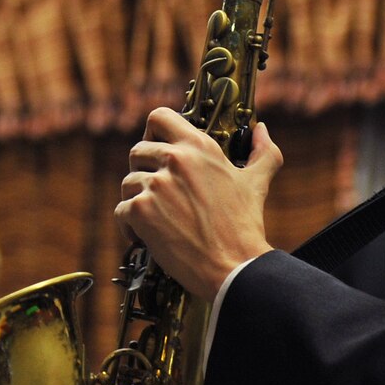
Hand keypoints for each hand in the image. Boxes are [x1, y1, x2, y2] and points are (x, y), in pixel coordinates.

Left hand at [116, 108, 281, 299]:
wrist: (234, 267)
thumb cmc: (244, 227)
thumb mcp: (257, 182)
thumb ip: (262, 151)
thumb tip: (261, 130)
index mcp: (200, 147)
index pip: (159, 117)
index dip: (153, 131)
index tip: (158, 147)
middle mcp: (175, 160)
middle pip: (138, 151)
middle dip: (144, 171)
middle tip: (158, 192)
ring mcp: (156, 185)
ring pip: (127, 182)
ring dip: (137, 200)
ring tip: (156, 217)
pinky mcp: (141, 211)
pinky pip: (121, 210)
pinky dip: (130, 226)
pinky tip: (147, 236)